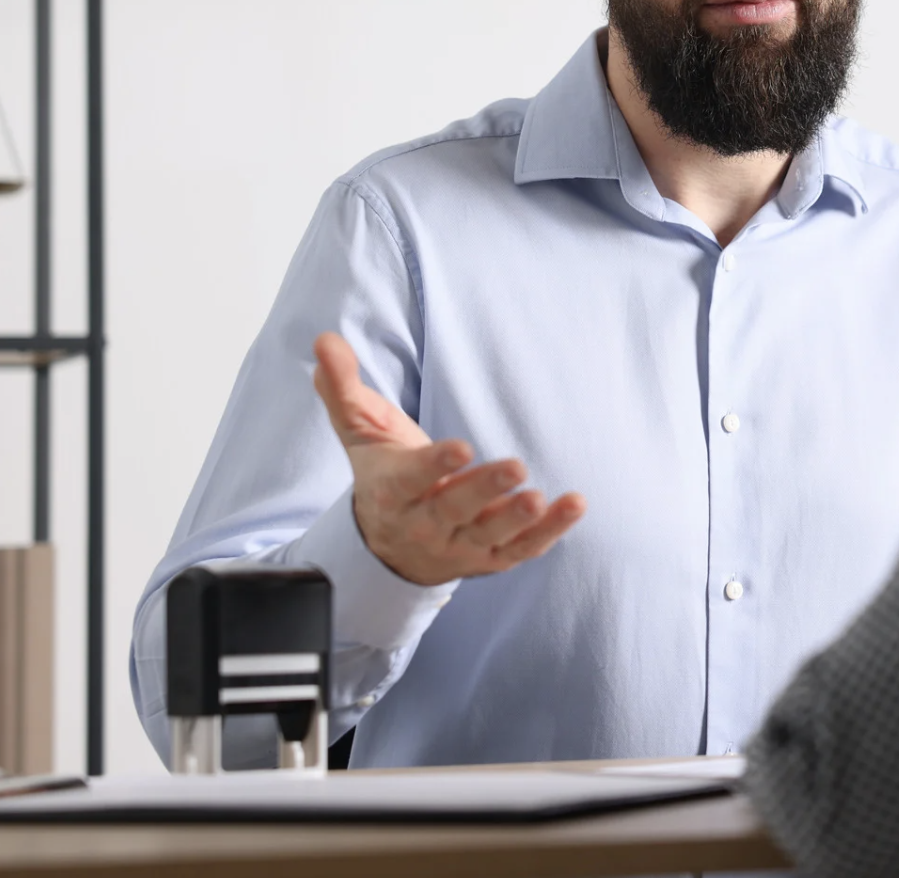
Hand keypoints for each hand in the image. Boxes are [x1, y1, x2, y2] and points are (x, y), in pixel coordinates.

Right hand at [311, 331, 585, 586]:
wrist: (387, 548)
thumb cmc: (382, 476)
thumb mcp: (359, 432)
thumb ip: (343, 388)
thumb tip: (324, 341)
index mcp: (394, 491)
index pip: (412, 478)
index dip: (434, 465)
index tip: (460, 447)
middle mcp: (426, 523)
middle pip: (455, 508)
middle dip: (485, 490)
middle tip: (516, 467)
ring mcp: (460, 544)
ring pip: (490, 535)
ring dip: (518, 519)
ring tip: (541, 497)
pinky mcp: (489, 558)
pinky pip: (522, 549)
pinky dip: (549, 532)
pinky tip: (574, 506)